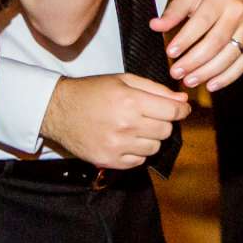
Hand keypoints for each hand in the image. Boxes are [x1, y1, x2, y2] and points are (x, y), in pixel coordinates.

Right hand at [39, 72, 190, 169]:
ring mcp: (117, 145)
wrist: (59, 110)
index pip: (173, 111)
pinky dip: (137, 152)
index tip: (181, 109)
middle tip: (151, 116)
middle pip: (166, 131)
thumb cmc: (93, 92)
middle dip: (163, 122)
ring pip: (154, 148)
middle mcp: (126, 125)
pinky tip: (126, 140)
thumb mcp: (124, 80)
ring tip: (135, 128)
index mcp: (131, 101)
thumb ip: (156, 89)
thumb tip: (183, 100)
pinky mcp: (108, 160)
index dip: (182, 110)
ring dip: (150, 138)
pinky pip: (139, 161)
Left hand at [152, 0, 242, 89]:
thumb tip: (155, 26)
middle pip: (216, 42)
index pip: (202, 22)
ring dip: (209, 72)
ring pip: (231, 55)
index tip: (170, 53)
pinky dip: (228, 77)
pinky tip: (212, 84)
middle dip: (194, 61)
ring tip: (190, 80)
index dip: (185, 40)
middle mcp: (238, 12)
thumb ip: (173, 12)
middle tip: (176, 72)